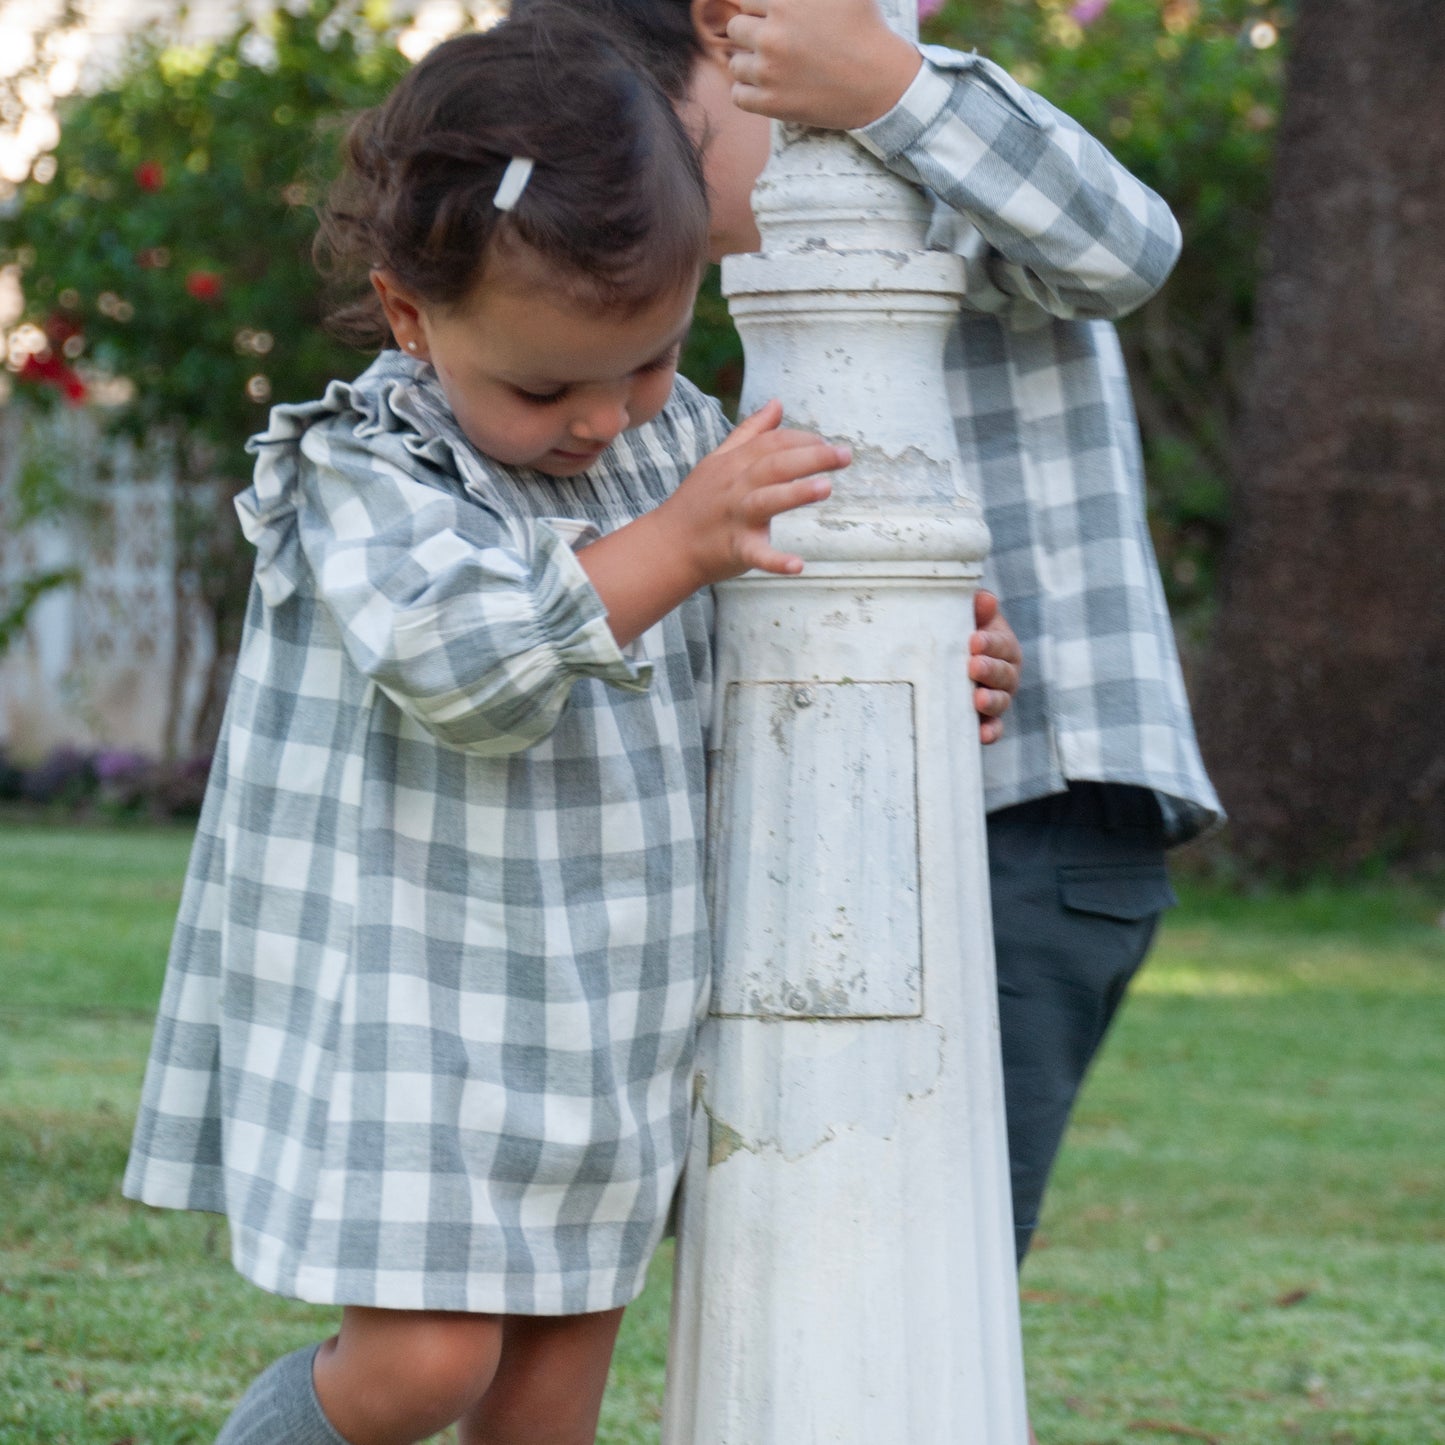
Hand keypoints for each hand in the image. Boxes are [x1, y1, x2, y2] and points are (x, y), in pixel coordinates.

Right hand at [659, 399, 847, 586]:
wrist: (667, 546)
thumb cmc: (699, 502)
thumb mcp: (719, 460)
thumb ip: (751, 432)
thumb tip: (778, 404)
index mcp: (735, 464)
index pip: (773, 443)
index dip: (802, 440)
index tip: (828, 444)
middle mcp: (736, 487)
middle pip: (775, 465)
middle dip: (811, 457)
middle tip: (844, 455)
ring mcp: (735, 518)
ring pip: (766, 501)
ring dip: (795, 494)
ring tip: (825, 488)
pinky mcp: (734, 549)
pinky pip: (756, 555)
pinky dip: (775, 561)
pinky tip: (797, 566)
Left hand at [725, 0, 923, 130]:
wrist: (881, 82)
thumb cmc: (865, 30)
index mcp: (784, 2)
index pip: (747, 1)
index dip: (763, 11)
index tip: (778, 20)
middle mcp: (771, 35)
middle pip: (736, 29)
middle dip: (753, 33)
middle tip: (777, 44)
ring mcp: (768, 72)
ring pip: (735, 64)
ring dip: (750, 64)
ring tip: (775, 67)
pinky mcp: (771, 104)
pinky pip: (738, 96)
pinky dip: (748, 92)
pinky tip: (767, 88)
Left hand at [970, 590, 1020, 744]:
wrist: (947, 657)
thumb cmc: (958, 634)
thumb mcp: (966, 618)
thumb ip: (976, 609)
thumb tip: (984, 599)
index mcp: (1003, 646)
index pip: (1002, 644)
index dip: (991, 643)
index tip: (973, 640)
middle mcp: (1006, 673)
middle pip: (1005, 673)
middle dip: (990, 670)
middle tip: (973, 666)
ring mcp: (997, 698)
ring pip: (1001, 701)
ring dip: (992, 701)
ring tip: (978, 699)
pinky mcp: (986, 720)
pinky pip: (993, 728)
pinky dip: (990, 732)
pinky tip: (981, 735)